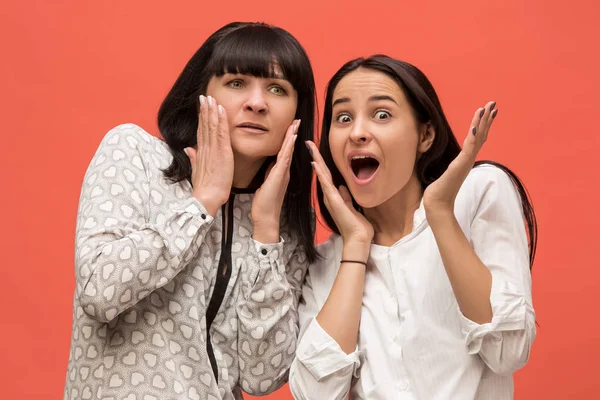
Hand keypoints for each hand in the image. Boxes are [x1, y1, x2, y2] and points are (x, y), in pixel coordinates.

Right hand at [185, 95, 233, 215]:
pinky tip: (220, 109)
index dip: (201, 118)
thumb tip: (188, 149)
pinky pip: (220, 132)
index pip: (201, 131)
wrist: (207, 196)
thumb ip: (193, 158)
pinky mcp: (221, 152)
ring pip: (211, 125)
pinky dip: (220, 120)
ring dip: (211, 111)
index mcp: (200, 152)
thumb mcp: (197, 170)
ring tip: (210, 98)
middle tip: (204, 96)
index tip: (201, 106)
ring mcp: (212, 149)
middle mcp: (205, 148)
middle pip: (204, 125)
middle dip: (204, 110)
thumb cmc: (205, 187)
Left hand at [251, 119, 299, 242]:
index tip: (291, 127)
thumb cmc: (264, 203)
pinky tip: (292, 138)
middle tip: (297, 120)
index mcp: (280, 172)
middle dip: (293, 133)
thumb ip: (270, 173)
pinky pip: (285, 158)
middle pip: (289, 148)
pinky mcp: (279, 176)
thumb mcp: (266, 183)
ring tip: (296, 124)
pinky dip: (289, 147)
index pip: (284, 151)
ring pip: (288, 150)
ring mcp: (283, 173)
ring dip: (292, 136)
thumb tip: (270, 164)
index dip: (288, 138)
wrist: (266, 217)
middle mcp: (284, 171)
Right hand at [306, 140, 373, 245]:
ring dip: (316, 160)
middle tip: (309, 142)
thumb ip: (346, 198)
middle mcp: (329, 196)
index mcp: (334, 197)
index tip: (315, 151)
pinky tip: (315, 164)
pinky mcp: (334, 201)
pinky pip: (325, 184)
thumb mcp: (352, 208)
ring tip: (310, 147)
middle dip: (315, 156)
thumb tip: (343, 188)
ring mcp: (330, 198)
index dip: (321, 162)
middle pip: (321, 172)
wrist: (358, 239)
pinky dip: (320, 173)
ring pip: (322, 175)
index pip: (326, 176)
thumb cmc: (357, 226)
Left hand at [423, 101, 497, 217]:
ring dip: (483, 122)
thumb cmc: (438, 193)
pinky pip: (469, 146)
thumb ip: (447, 168)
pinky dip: (473, 134)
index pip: (476, 139)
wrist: (437, 206)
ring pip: (477, 138)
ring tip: (488, 107)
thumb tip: (444, 165)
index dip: (483, 125)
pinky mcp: (460, 165)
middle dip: (487, 119)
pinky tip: (476, 123)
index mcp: (464, 161)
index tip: (488, 112)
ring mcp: (465, 162)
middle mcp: (468, 160)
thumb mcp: (443, 175)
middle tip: (494, 104)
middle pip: (481, 135)